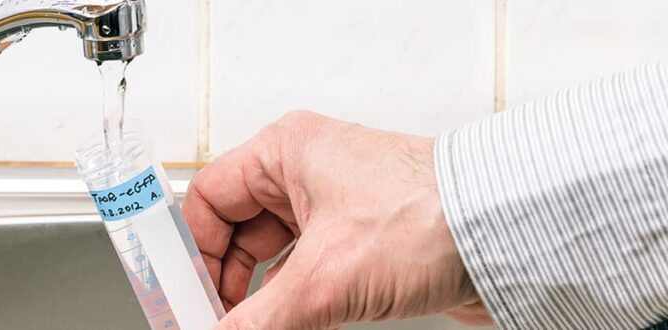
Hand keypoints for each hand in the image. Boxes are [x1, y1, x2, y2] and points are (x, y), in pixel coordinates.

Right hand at [182, 111, 491, 328]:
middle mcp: (307, 173)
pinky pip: (306, 272)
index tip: (183, 299)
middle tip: (213, 321)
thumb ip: (258, 318)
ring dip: (258, 297)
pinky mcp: (362, 241)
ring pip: (271, 256)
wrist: (514, 236)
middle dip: (223, 282)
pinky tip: (287, 326)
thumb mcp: (326, 277)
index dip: (191, 252)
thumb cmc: (433, 215)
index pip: (208, 200)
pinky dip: (291, 302)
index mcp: (286, 152)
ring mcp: (336, 208)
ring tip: (251, 328)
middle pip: (236, 231)